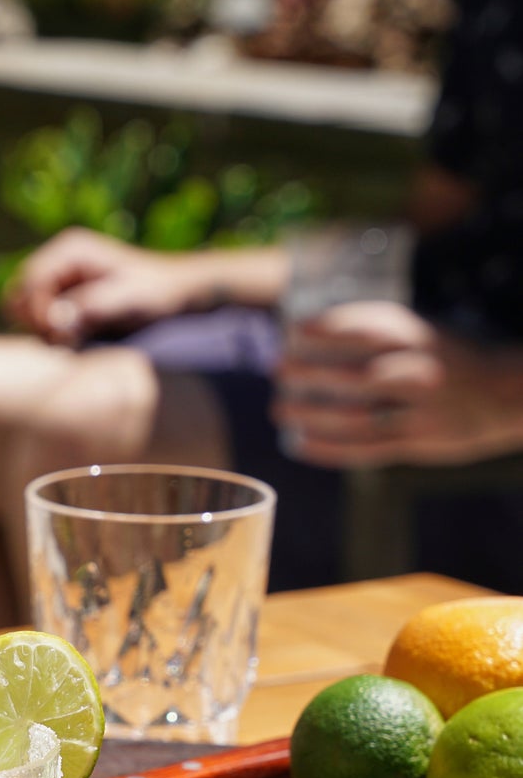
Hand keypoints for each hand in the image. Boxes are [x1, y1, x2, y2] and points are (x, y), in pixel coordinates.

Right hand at [3, 229, 205, 344]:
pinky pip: (37, 315)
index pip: (29, 281)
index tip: (58, 335)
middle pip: (18, 293)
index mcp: (70, 248)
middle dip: (34, 320)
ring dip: (39, 328)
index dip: (37, 311)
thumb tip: (55, 320)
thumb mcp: (128, 299)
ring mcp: (57, 276)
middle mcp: (58, 257)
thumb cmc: (156, 291)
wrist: (176, 290)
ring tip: (68, 341)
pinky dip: (47, 330)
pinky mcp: (61, 294)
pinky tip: (71, 339)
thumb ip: (90, 306)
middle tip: (62, 340)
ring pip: (23, 307)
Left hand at [273, 301, 522, 467]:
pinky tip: (299, 443)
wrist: (507, 394)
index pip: (369, 329)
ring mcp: (420, 411)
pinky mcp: (419, 443)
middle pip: (356, 375)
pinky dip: (328, 448)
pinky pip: (366, 449)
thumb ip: (381, 336)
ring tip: (280, 409)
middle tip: (278, 369)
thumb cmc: (449, 359)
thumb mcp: (424, 334)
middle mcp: (421, 372)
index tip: (294, 330)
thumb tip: (311, 335)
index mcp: (422, 338)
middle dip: (309, 373)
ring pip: (356, 416)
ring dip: (310, 415)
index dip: (328, 328)